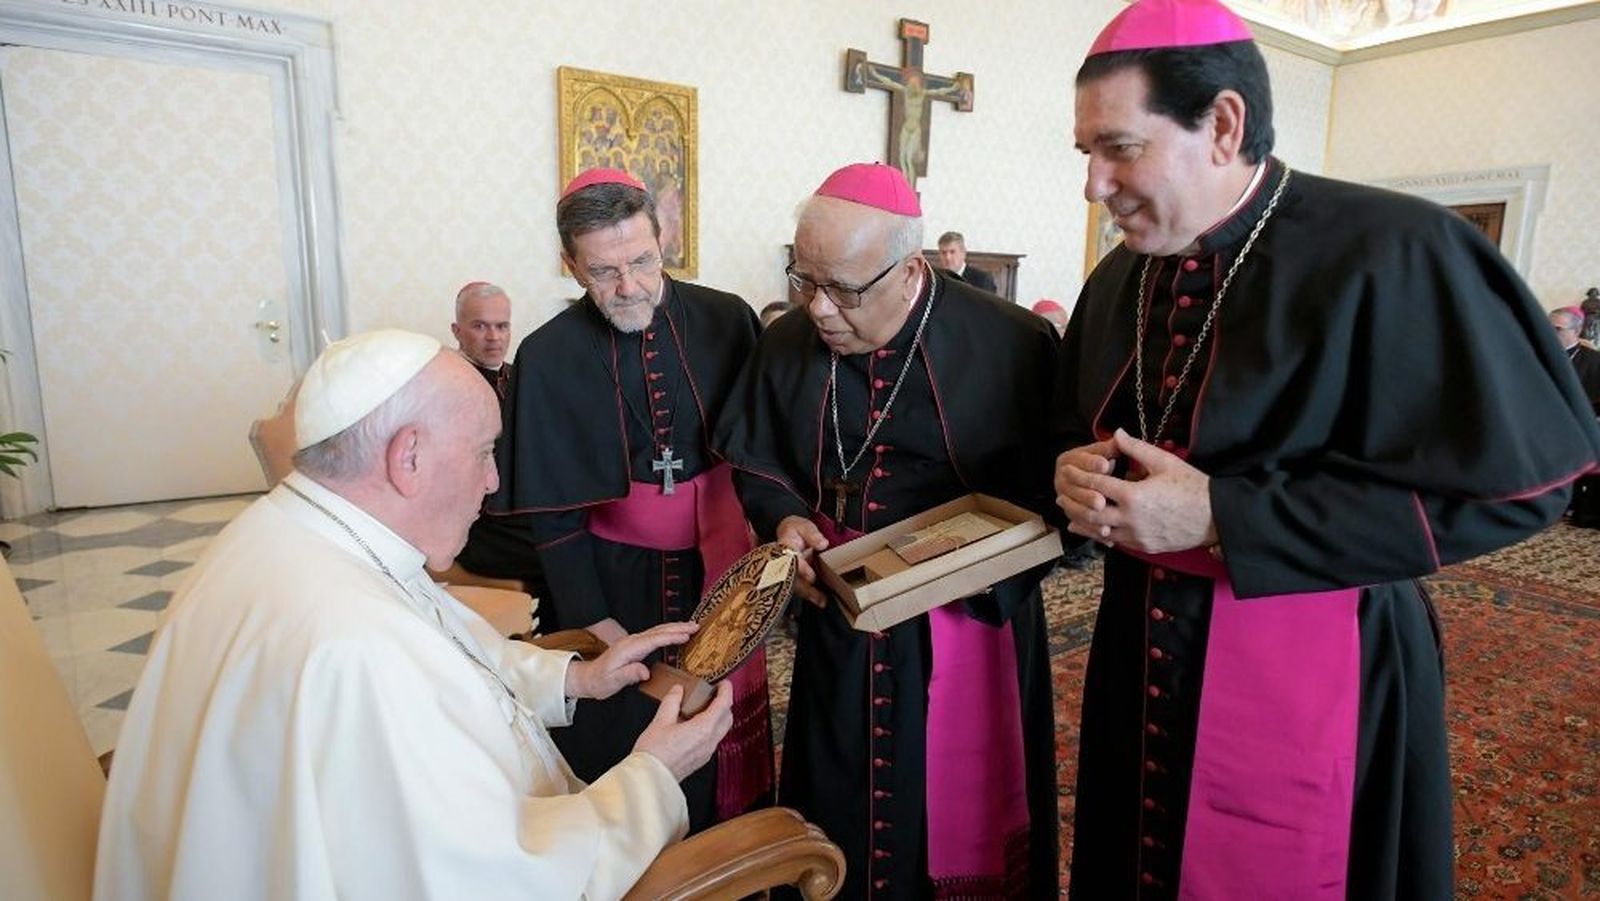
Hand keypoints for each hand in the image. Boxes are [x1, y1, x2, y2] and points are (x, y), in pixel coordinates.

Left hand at [565, 621, 696, 699]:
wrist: (588, 678)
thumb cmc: (600, 681)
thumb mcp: (612, 682)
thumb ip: (629, 675)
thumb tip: (645, 671)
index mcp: (627, 649)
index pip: (653, 640)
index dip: (671, 637)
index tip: (686, 636)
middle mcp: (631, 641)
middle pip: (658, 631)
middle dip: (678, 627)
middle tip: (696, 626)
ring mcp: (633, 641)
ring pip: (657, 631)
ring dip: (675, 627)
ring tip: (692, 626)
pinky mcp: (635, 645)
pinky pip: (654, 635)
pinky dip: (668, 632)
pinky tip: (676, 633)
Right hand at [634, 681, 734, 780]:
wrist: (649, 779)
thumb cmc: (653, 754)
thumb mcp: (660, 721)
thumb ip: (672, 702)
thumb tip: (678, 690)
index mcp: (703, 729)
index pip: (724, 705)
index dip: (727, 691)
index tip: (724, 683)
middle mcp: (709, 742)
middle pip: (727, 718)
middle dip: (724, 703)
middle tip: (714, 693)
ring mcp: (706, 753)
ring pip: (721, 730)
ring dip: (718, 716)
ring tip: (703, 706)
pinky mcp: (700, 760)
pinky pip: (712, 739)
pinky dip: (710, 727)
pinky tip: (695, 724)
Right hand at [776, 515, 829, 607]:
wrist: (785, 533)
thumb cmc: (795, 530)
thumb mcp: (803, 526)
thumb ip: (812, 534)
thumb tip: (823, 544)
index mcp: (784, 548)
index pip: (790, 560)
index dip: (801, 569)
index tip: (811, 577)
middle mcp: (782, 563)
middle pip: (791, 579)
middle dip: (805, 589)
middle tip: (820, 598)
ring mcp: (785, 572)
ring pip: (794, 587)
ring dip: (808, 595)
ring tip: (822, 601)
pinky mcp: (790, 577)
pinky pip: (798, 588)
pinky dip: (809, 595)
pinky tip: (820, 601)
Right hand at [1054, 438, 1118, 526]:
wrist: (1089, 478)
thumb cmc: (1102, 461)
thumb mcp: (1105, 451)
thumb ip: (1110, 447)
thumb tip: (1119, 436)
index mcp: (1067, 461)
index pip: (1078, 461)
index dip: (1091, 463)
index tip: (1106, 465)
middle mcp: (1061, 480)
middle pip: (1074, 489)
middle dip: (1088, 495)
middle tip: (1101, 501)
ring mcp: (1064, 499)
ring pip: (1074, 510)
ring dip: (1088, 517)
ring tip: (1104, 522)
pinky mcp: (1072, 515)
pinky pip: (1081, 526)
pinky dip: (1093, 532)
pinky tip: (1107, 537)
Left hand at [1056, 429, 1217, 553]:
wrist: (1216, 518)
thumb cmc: (1192, 486)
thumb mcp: (1165, 462)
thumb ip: (1136, 449)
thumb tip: (1115, 433)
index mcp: (1134, 495)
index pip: (1096, 484)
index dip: (1079, 476)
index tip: (1067, 470)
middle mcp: (1131, 519)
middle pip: (1090, 511)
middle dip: (1073, 501)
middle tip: (1060, 494)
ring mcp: (1136, 536)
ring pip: (1099, 531)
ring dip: (1081, 520)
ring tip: (1069, 513)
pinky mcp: (1143, 547)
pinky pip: (1114, 542)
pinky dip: (1099, 534)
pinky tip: (1091, 528)